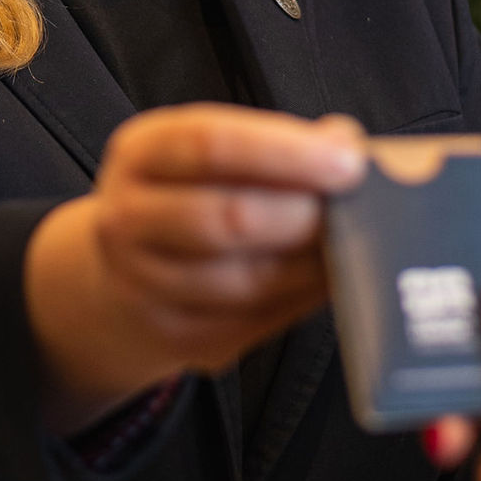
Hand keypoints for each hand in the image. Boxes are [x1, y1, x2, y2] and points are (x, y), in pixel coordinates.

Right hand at [24, 105, 366, 432]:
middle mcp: (128, 218)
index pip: (212, 144)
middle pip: (228, 219)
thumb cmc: (190, 196)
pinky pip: (257, 322)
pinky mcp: (178, 336)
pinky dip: (303, 298)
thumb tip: (347, 144)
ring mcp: (145, 285)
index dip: (287, 153)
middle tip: (358, 208)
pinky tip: (327, 278)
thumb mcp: (214, 153)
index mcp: (141, 154)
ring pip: (247, 281)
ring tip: (351, 242)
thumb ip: (278, 143)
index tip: (348, 162)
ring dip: (313, 263)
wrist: (123, 271)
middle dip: (306, 215)